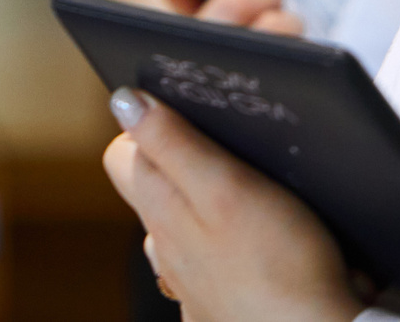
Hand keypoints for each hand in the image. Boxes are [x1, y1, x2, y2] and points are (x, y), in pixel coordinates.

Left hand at [105, 88, 362, 321]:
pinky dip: (242, 243)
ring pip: (194, 223)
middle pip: (160, 184)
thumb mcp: (225, 189)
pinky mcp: (227, 302)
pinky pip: (223, 260)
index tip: (190, 103)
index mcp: (161, 209)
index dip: (150, 120)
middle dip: (189, 154)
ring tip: (266, 183)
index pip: (125, 152)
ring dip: (218, 200)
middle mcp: (167, 247)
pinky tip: (276, 237)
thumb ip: (173, 143)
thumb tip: (122, 98)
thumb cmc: (277, 269)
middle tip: (238, 137)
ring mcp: (195, 280)